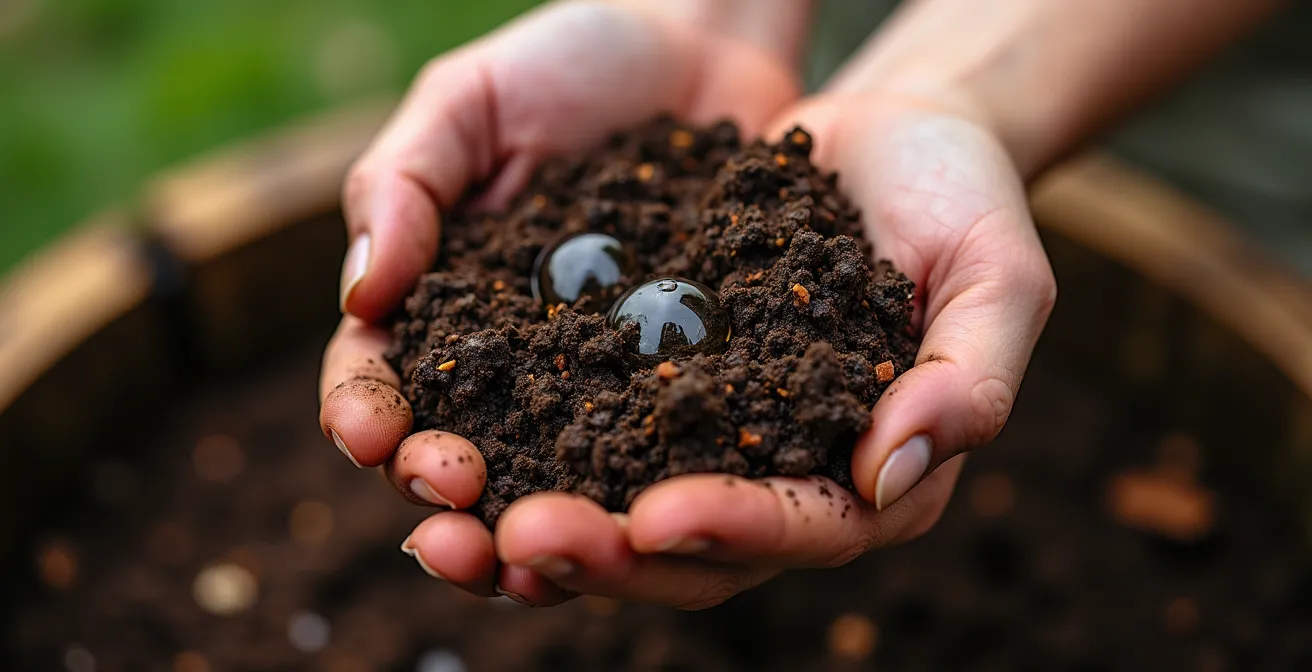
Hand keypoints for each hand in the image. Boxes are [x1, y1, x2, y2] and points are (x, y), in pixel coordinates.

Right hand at [319, 0, 803, 603]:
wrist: (705, 42)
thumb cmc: (571, 59)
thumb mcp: (469, 101)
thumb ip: (403, 183)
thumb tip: (361, 293)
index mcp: (441, 304)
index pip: (380, 373)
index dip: (365, 409)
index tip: (370, 431)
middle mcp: (514, 361)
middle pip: (459, 448)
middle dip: (441, 491)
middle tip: (453, 506)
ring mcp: (599, 381)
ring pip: (553, 476)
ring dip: (530, 524)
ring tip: (526, 555)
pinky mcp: (685, 384)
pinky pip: (661, 450)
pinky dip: (643, 494)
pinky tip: (641, 522)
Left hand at [490, 91, 1055, 607]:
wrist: (890, 130)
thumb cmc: (960, 198)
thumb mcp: (995, 275)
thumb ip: (969, 380)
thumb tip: (889, 476)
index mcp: (869, 472)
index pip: (804, 527)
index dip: (735, 530)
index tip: (660, 516)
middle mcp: (779, 472)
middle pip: (691, 549)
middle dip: (607, 553)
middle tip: (523, 542)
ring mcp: (708, 434)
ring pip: (616, 509)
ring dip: (539, 525)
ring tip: (457, 527)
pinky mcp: (648, 382)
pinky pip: (578, 427)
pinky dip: (519, 444)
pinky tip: (451, 442)